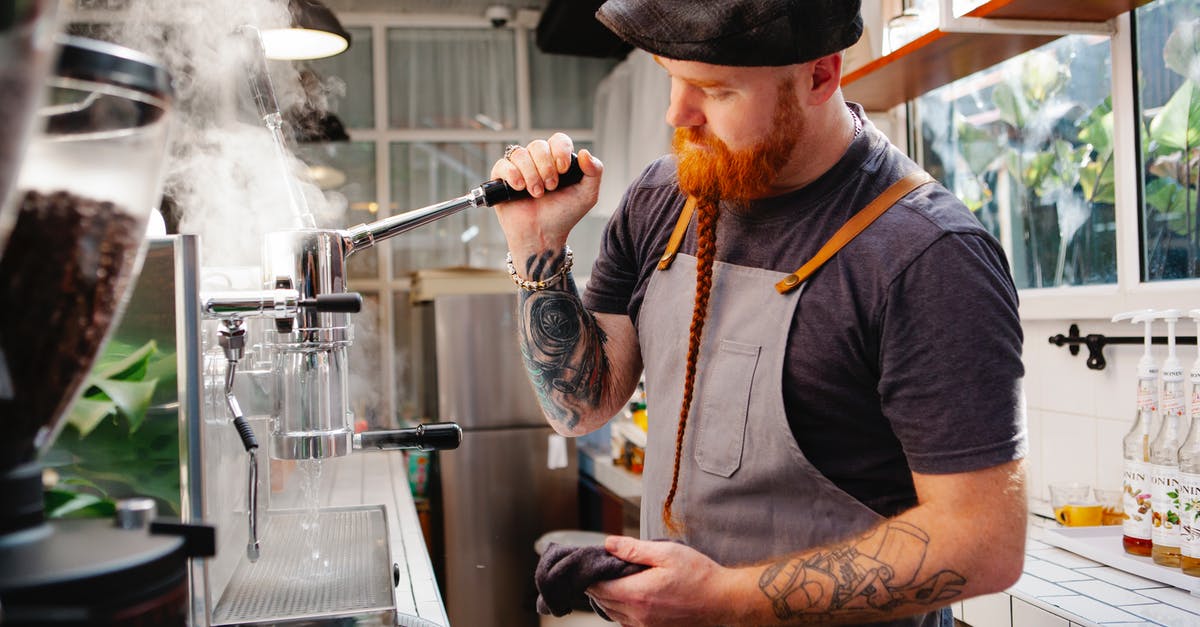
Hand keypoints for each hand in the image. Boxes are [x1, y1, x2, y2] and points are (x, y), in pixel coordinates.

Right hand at [490, 132, 602, 262]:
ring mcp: (518, 169)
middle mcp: (536, 161)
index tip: (563, 170)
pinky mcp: (501, 179)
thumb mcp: (587, 195)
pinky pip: (502, 164)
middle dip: (546, 167)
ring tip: (536, 193)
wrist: (544, 236)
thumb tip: (585, 152)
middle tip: (550, 188)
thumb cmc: (564, 215)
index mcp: (556, 160)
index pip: (558, 140)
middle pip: (538, 145)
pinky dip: (512, 174)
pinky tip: (519, 188)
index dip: (560, 151)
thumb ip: (595, 171)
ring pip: (520, 154)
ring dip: (531, 174)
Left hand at [586, 536, 748, 626]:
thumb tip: (609, 544)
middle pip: (602, 602)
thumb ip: (633, 549)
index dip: (590, 574)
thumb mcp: (666, 553)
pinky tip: (629, 596)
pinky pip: (626, 622)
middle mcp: (638, 615)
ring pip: (613, 614)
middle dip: (597, 585)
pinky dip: (621, 609)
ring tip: (614, 580)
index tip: (592, 562)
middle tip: (601, 567)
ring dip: (608, 598)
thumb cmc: (699, 575)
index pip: (598, 588)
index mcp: (637, 594)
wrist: (724, 601)